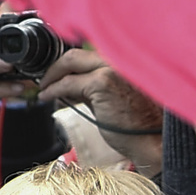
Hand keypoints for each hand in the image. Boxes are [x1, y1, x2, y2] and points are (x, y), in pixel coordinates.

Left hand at [37, 49, 163, 175]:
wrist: (152, 141)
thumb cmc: (135, 124)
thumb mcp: (110, 98)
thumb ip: (90, 87)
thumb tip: (66, 85)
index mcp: (122, 61)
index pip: (85, 53)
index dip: (65, 64)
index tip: (53, 74)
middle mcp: (119, 59)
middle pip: (75, 53)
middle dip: (54, 67)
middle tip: (43, 81)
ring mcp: (113, 68)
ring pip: (70, 61)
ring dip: (51, 76)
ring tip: (44, 89)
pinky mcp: (104, 82)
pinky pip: (69, 82)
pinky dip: (53, 89)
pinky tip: (46, 96)